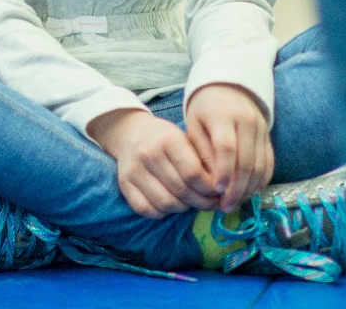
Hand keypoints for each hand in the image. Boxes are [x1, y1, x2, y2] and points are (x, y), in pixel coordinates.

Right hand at [88, 108, 220, 217]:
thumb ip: (203, 162)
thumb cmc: (167, 139)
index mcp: (168, 139)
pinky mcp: (124, 183)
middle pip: (181, 190)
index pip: (193, 173)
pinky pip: (146, 209)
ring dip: (183, 208)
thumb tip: (222, 191)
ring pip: (166, 203)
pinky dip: (162, 212)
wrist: (132, 133)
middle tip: (211, 203)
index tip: (219, 192)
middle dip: (202, 201)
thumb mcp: (186, 140)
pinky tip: (171, 205)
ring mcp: (133, 169)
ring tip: (192, 203)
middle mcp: (148, 153)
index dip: (209, 189)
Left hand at [185, 84, 273, 212]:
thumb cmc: (205, 109)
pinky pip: (269, 164)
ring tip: (233, 203)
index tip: (216, 191)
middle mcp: (247, 121)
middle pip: (246, 161)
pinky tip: (247, 193)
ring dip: (248, 189)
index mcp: (223, 115)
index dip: (223, 172)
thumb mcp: (194, 125)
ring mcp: (262, 129)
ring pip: (260, 166)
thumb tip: (209, 183)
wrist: (229, 86)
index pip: (227, 148)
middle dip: (236, 189)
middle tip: (225, 207)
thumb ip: (202, 151)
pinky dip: (260, 182)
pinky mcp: (269, 137)